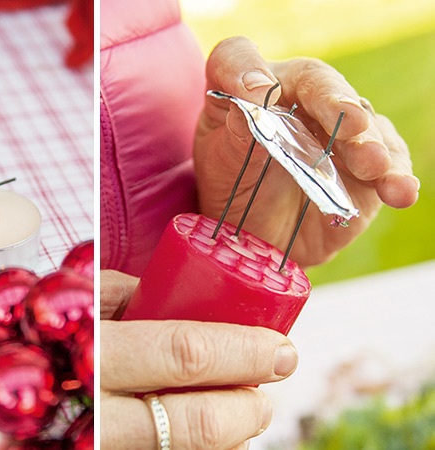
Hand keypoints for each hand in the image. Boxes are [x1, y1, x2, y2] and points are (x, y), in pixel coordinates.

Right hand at [100, 270, 298, 449]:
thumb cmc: (44, 332)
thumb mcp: (83, 296)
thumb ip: (132, 293)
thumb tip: (191, 299)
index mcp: (94, 351)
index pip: (186, 354)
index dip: (244, 352)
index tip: (281, 348)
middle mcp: (98, 412)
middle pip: (199, 423)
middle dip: (249, 407)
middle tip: (266, 390)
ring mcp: (103, 447)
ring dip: (230, 433)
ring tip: (236, 406)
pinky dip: (200, 444)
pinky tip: (198, 421)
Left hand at [194, 36, 418, 267]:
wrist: (257, 237)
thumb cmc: (233, 190)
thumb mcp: (221, 166)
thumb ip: (235, 135)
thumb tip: (254, 97)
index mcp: (247, 89)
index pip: (238, 59)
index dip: (244, 70)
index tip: (256, 91)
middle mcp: (296, 97)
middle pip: (317, 83)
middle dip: (335, 103)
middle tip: (349, 123)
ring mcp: (336, 128)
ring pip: (361, 122)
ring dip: (369, 144)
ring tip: (373, 166)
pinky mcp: (367, 163)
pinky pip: (388, 162)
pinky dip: (395, 176)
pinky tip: (399, 190)